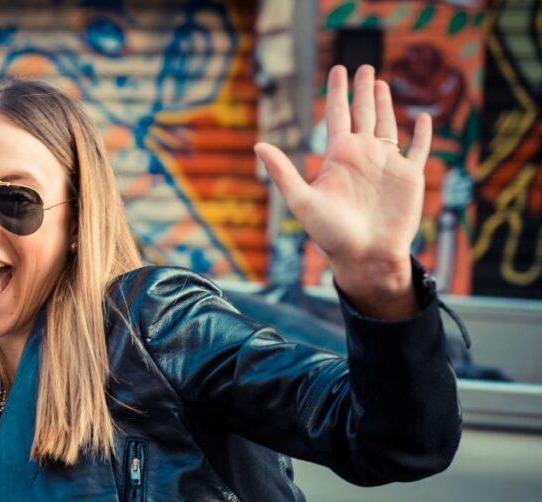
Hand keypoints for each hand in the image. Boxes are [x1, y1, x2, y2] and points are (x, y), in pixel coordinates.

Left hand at [255, 64, 432, 319]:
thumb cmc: (330, 234)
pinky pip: (418, 149)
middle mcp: (362, 156)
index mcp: (338, 157)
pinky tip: (421, 117)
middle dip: (363, 90)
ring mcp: (386, 165)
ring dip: (385, 104)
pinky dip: (422, 133)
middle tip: (364, 67)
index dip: (337, 92)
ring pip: (387, 124)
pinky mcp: (409, 177)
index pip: (337, 115)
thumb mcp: (302, 201)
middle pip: (363, 113)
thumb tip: (258, 145)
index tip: (337, 70)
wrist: (364, 257)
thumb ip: (283, 172)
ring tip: (382, 83)